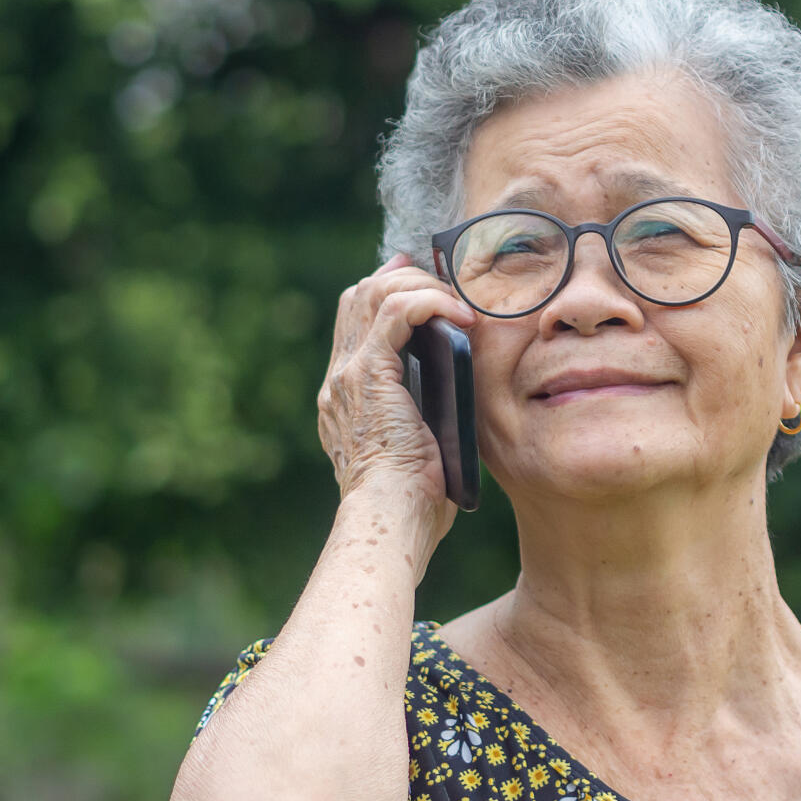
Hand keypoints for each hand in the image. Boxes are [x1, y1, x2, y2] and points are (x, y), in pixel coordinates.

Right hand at [318, 253, 477, 535]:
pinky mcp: (368, 375)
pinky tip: (460, 314)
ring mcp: (349, 374)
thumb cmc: (413, 504)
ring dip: (420, 286)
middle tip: (446, 282)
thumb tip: (457, 405)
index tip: (428, 286)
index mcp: (348, 397)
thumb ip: (427, 421)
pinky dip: (430, 302)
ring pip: (373, 294)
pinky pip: (396, 312)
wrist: (389, 522)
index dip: (389, 293)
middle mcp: (340, 380)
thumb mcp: (421, 450)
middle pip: (359, 297)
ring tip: (458, 301)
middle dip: (404, 278)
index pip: (356, 323)